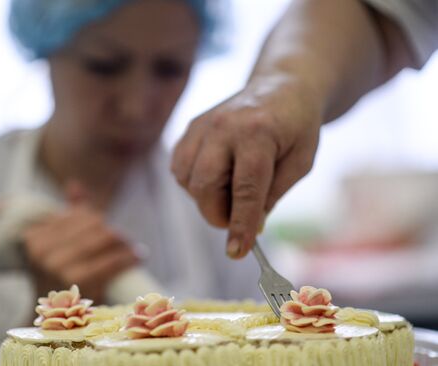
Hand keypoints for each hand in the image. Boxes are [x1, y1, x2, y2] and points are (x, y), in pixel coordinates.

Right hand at [23, 184, 138, 302]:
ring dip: (125, 244)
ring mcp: (58, 265)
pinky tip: (137, 258)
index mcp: (35, 236)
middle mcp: (42, 249)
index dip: (98, 222)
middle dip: (114, 233)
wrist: (53, 321)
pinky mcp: (77, 280)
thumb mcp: (59, 244)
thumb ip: (67, 214)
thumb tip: (74, 184)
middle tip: (125, 242)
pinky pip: (112, 260)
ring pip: (105, 237)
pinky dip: (128, 258)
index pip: (81, 215)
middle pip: (94, 225)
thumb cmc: (59, 279)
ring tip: (133, 251)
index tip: (108, 230)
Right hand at [172, 76, 321, 257]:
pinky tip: (216, 178)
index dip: (240, 225)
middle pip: (205, 185)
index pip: (245, 189)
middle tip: (238, 219)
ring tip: (231, 191)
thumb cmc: (297, 126)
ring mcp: (202, 125)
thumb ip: (272, 195)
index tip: (237, 252)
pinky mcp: (191, 127)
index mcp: (258, 133)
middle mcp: (223, 126)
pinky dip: (193, 183)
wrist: (282, 86)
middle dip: (218, 214)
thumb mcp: (301, 163)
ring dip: (206, 198)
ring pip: (186, 179)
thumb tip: (248, 228)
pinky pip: (179, 167)